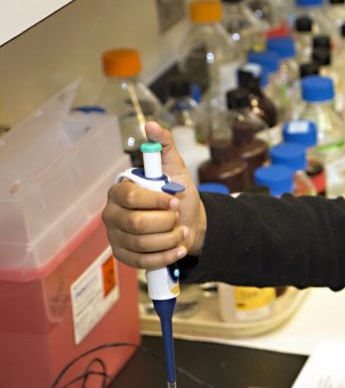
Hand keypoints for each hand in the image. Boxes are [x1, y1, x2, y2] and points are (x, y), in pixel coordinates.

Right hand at [103, 122, 206, 268]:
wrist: (190, 223)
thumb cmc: (178, 196)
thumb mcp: (175, 169)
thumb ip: (164, 146)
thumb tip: (151, 125)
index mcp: (120, 191)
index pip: (130, 197)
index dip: (157, 200)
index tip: (176, 200)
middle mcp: (112, 214)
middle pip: (136, 223)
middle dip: (166, 222)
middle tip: (178, 217)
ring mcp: (116, 236)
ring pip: (142, 244)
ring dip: (170, 239)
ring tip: (181, 232)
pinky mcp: (124, 256)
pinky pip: (143, 262)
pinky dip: (166, 257)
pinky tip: (178, 249)